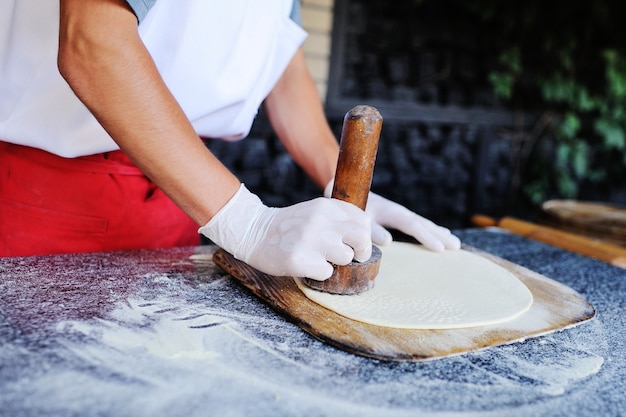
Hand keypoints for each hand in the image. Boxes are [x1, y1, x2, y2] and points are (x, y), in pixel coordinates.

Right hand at [199, 185, 371, 279]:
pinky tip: (307, 265)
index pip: (363, 221)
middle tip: (353, 257)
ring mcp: (311, 240)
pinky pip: (327, 273)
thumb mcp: (315, 211)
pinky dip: (320, 273)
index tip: (355, 243)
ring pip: (346, 257)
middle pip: (362, 238)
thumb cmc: (290, 225)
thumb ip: (339, 218)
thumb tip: (367, 237)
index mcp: (327, 206)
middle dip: (362, 251)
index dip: (364, 235)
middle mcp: (321, 221)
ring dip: (337, 262)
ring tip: (320, 258)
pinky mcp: (301, 259)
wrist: (254, 232)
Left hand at [324, 182, 460, 250]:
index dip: (426, 237)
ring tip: (454, 243)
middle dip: (439, 235)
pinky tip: (439, 234)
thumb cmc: (348, 204)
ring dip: (438, 233)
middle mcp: (397, 211)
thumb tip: (389, 241)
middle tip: (456, 247)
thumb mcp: (357, 217)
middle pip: (423, 224)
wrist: (341, 188)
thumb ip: (371, 229)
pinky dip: (429, 229)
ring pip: (422, 223)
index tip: (440, 248)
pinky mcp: (394, 216)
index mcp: (390, 211)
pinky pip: (416, 224)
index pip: (412, 225)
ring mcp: (397, 213)